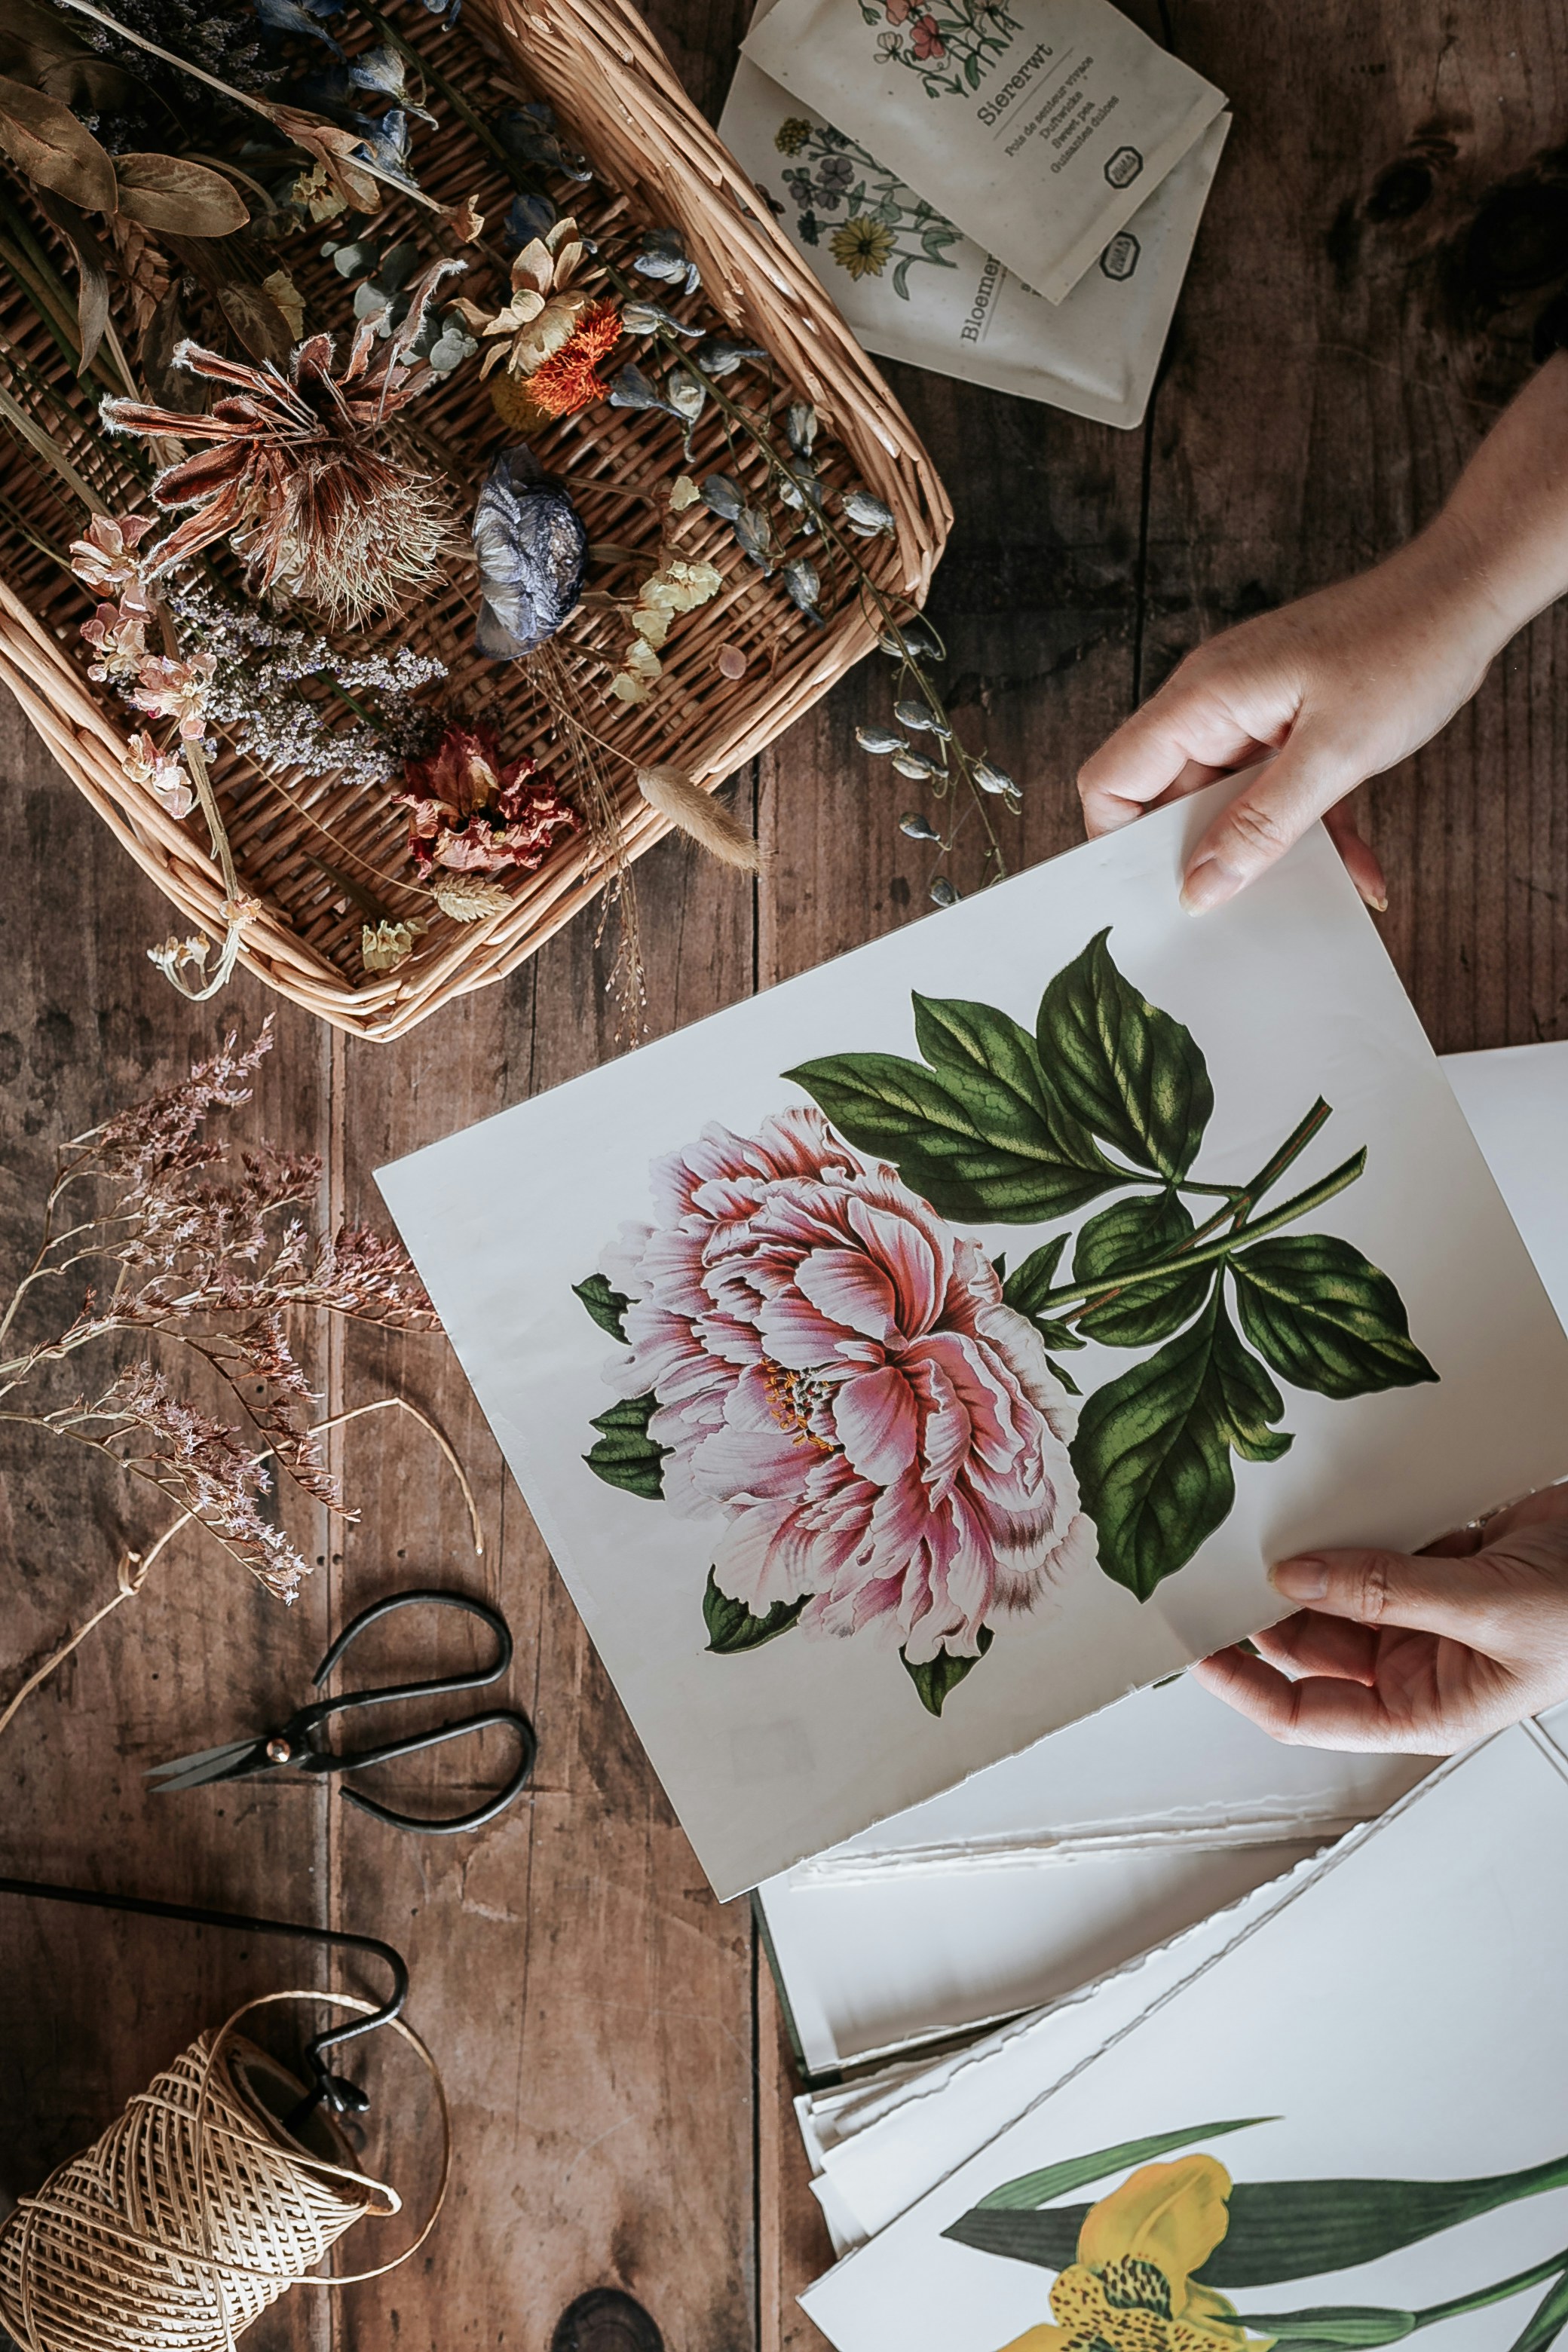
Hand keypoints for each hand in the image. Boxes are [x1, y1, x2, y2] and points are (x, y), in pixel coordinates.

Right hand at [1077, 520, 1505, 914]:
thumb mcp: (1334, 754)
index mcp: (1202, 699)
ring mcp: (1251, 715)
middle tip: (1238, 910)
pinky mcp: (1289, 727)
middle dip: (1205, 859)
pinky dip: (1310, 833)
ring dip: (1271, 852)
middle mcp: (1214, 705)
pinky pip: (1278, 794)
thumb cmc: (1406, 646)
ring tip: (1314, 889)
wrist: (1468, 594)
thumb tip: (1200, 886)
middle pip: (1170, 802)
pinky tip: (1354, 867)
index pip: (1113, 780)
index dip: (1121, 842)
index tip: (1156, 890)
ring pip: (1231, 806)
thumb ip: (1261, 825)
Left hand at [1190, 1483, 1567, 1751]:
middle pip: (1308, 1642)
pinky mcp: (1440, 1556)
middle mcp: (1417, 1663)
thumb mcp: (1489, 1611)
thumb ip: (1389, 1593)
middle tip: (1215, 1558)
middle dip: (1264, 1604)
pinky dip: (1349, 1519)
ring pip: (1336, 1586)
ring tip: (1258, 1518)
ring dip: (1304, 1556)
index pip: (1305, 1712)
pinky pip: (1375, 1541)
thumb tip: (1295, 1581)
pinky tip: (1321, 1493)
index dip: (1244, 1683)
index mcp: (1426, 1706)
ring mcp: (1426, 1607)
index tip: (1194, 1644)